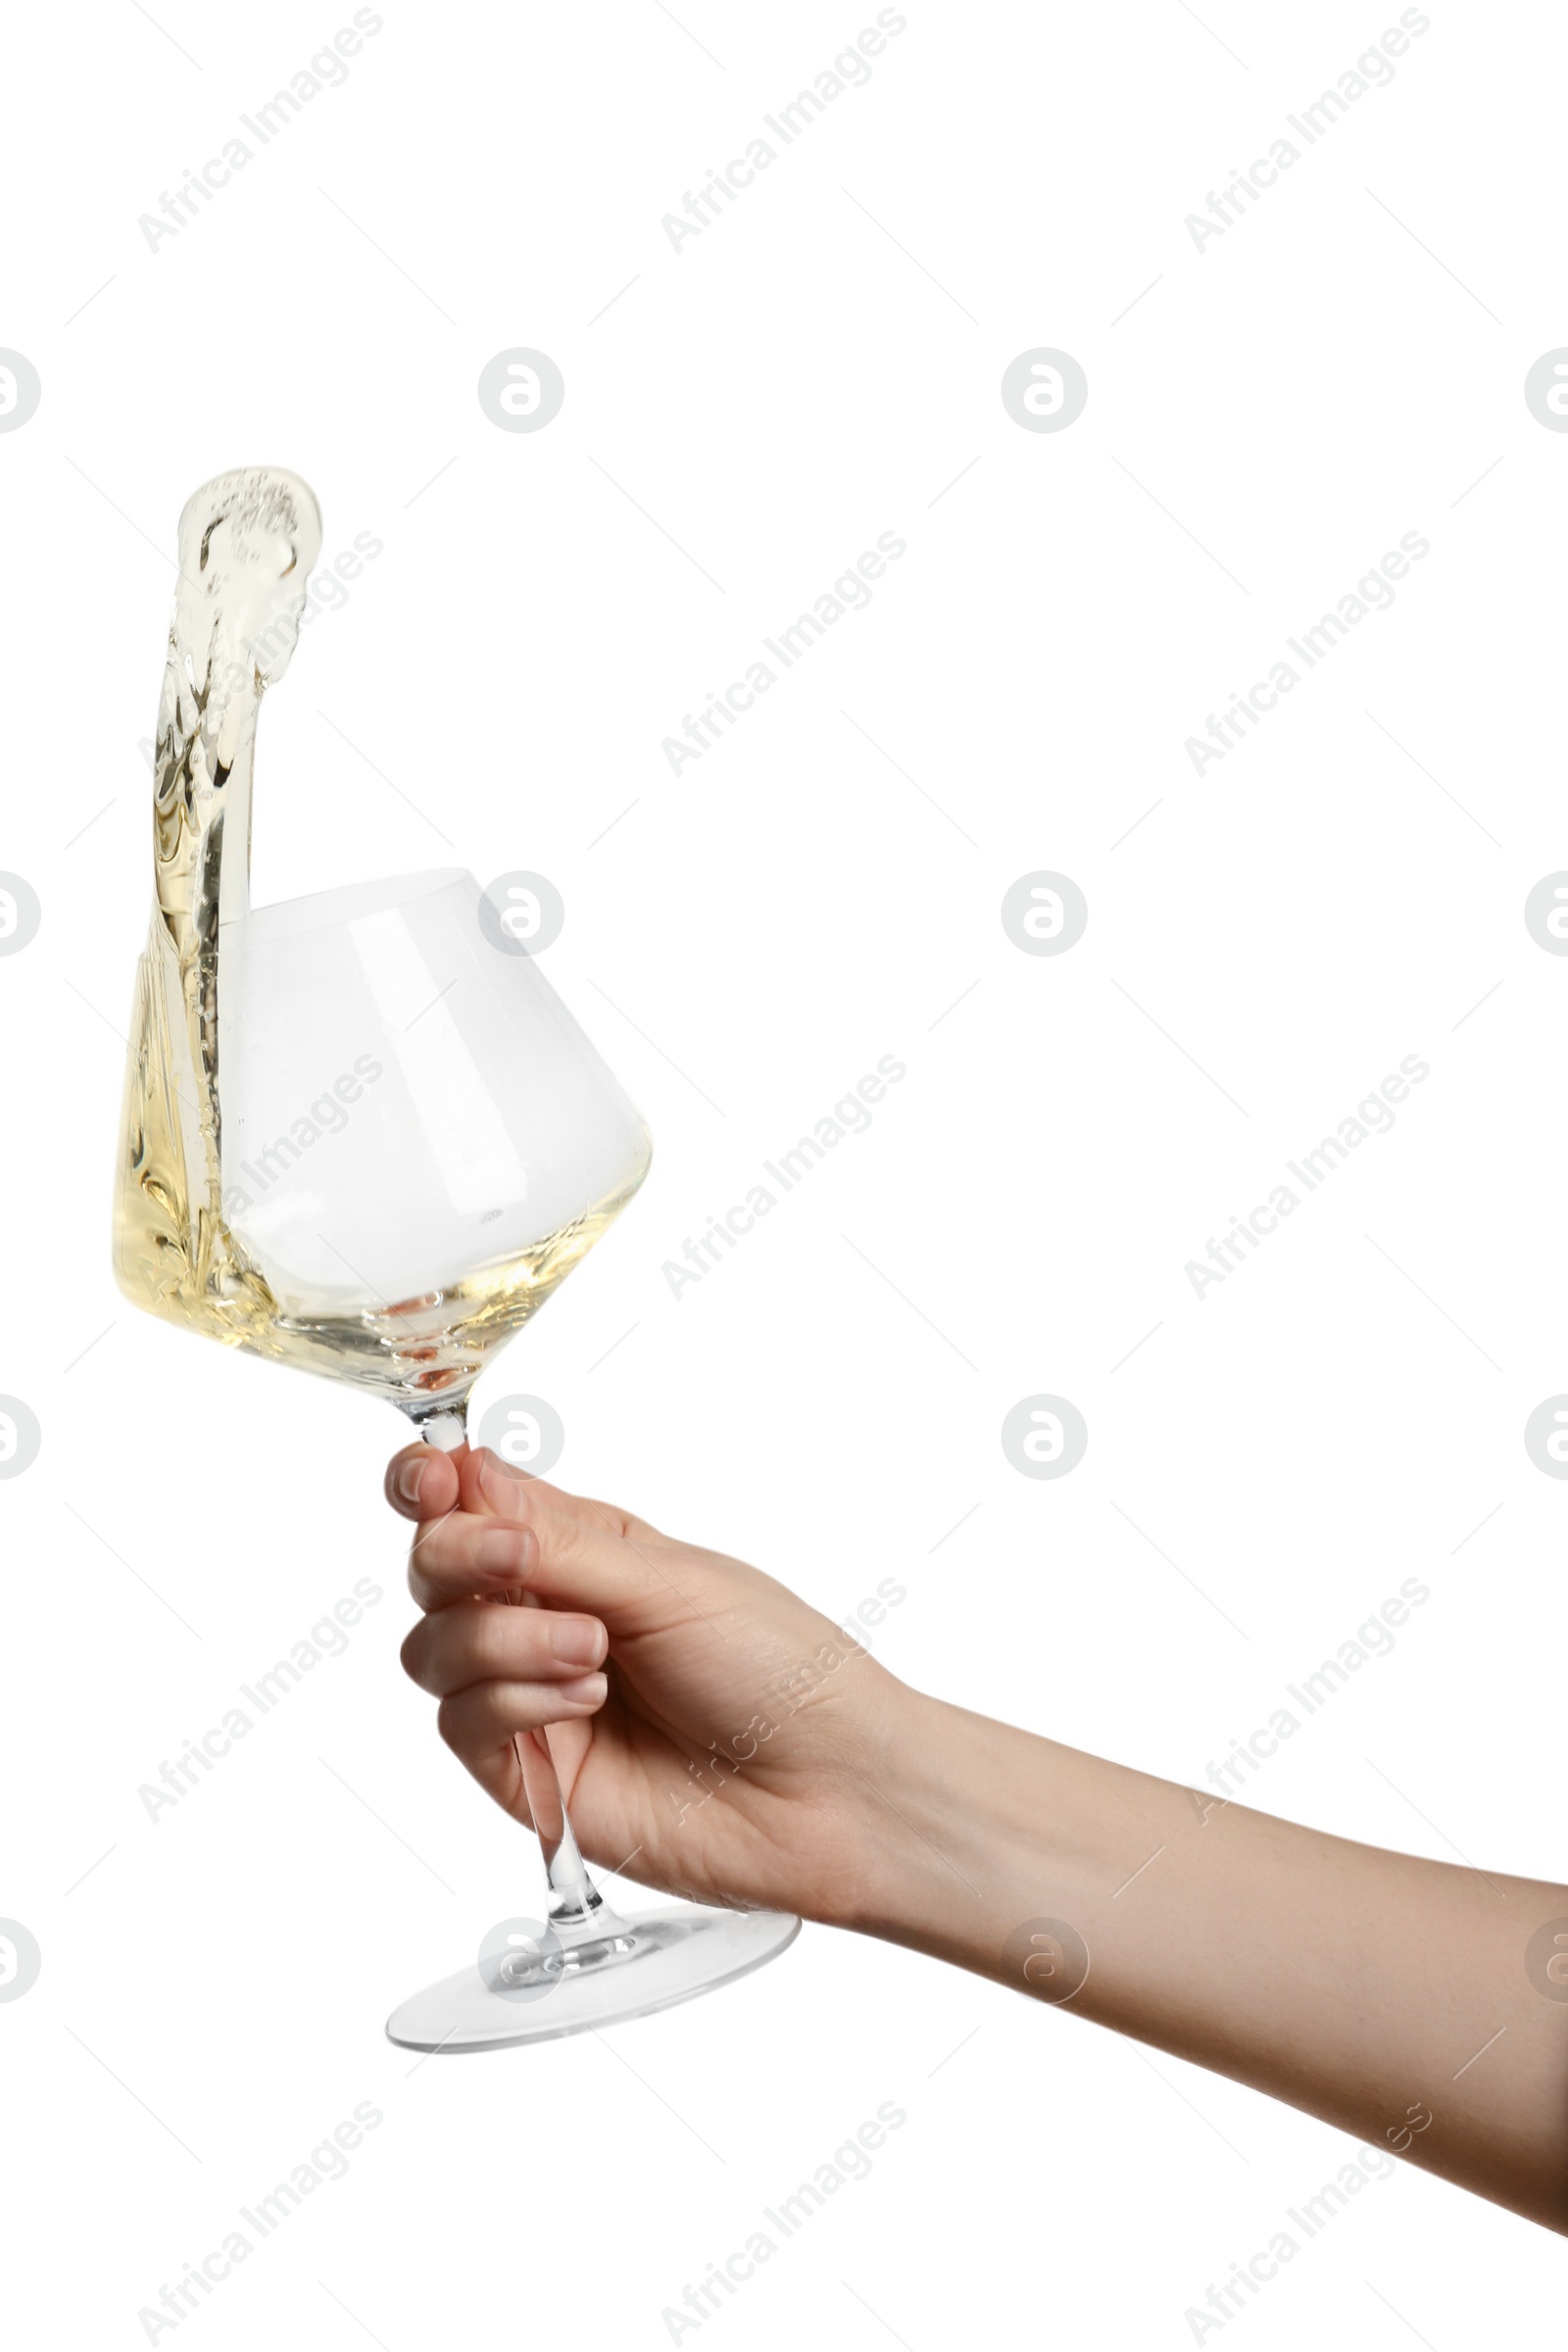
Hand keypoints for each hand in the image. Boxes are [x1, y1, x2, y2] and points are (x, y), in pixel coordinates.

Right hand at [387, 1443, 911, 1924]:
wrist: (830, 1789)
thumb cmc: (780, 1668)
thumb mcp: (669, 1580)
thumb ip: (556, 1540)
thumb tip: (467, 1471)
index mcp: (581, 1549)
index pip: (470, 1504)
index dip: (429, 1486)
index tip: (429, 1481)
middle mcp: (545, 1617)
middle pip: (433, 1571)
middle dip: (458, 1556)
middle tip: (518, 1562)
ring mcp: (532, 1700)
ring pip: (434, 1650)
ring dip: (501, 1638)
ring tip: (593, 1653)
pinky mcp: (529, 1778)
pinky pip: (462, 1724)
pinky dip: (514, 1700)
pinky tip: (586, 1699)